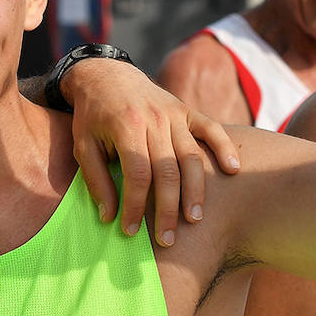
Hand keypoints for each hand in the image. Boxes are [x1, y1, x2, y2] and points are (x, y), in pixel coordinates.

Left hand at [66, 59, 240, 244]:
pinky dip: (225, 148)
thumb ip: (95, 179)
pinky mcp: (188, 111)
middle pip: (168, 171)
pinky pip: (212, 129)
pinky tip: (233, 171)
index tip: (130, 230)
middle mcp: (154, 120)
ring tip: (194, 219)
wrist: (107, 76)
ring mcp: (174, 114)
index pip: (137, 175)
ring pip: (192, 157)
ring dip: (196, 191)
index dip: (135, 206)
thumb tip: (109, 216)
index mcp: (126, 127)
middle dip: (167, 209)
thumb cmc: (92, 117)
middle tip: (167, 239)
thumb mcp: (82, 145)